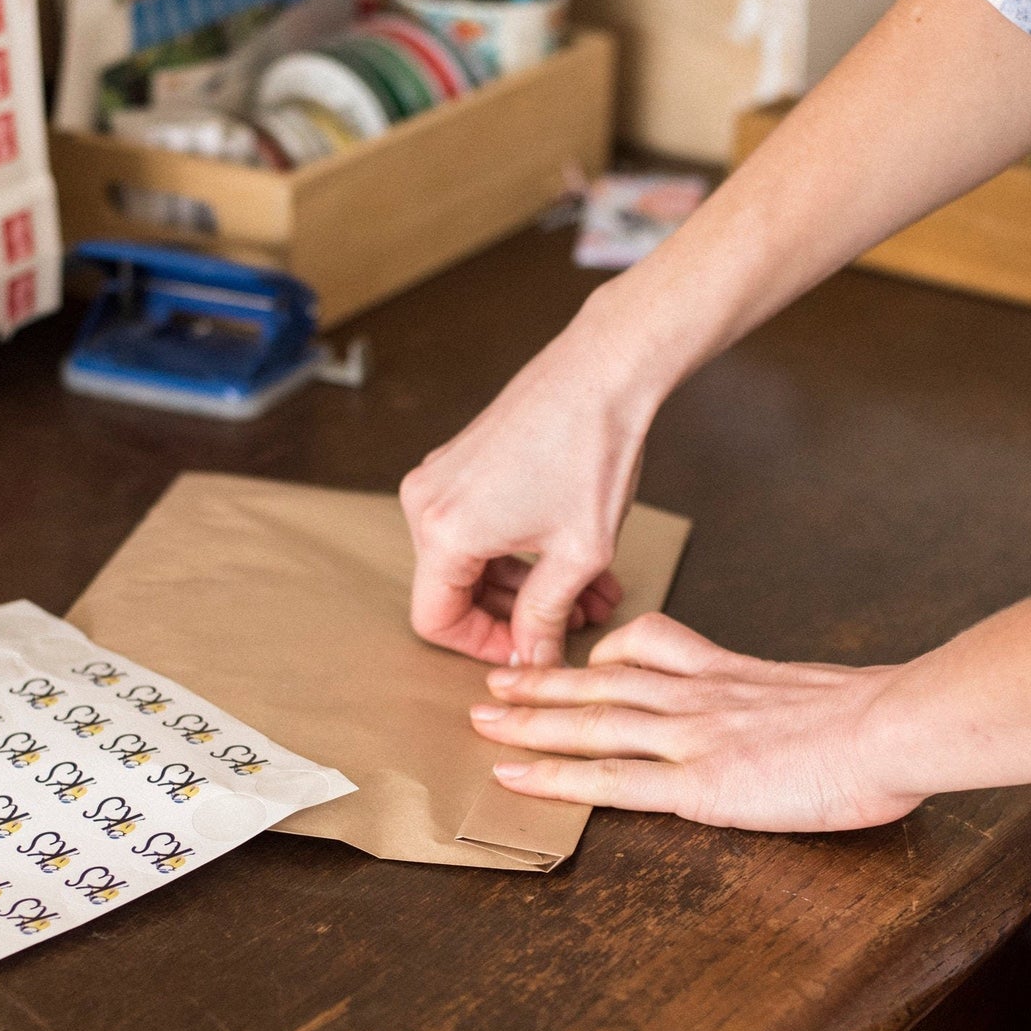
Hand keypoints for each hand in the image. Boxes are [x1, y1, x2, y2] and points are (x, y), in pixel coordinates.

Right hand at [400, 310, 658, 666]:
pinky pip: (479, 526)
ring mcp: (441, 477)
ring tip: (591, 596)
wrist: (604, 371)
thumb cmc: (591, 452)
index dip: (484, 647)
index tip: (530, 651)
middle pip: (454, 590)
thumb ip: (546, 616)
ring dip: (528, 585)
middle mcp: (426, 503)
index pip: (435, 621)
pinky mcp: (462, 461)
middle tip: (576, 624)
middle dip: (519, 615)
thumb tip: (533, 660)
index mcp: (443, 532)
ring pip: (472, 560)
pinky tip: (575, 559)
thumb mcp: (578, 554)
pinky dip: (520, 550)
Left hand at [470, 613, 926, 830]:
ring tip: (484, 720)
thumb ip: (785, 698)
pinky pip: (608, 779)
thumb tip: (785, 712)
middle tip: (495, 682)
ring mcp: (690, 736)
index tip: (571, 657)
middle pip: (601, 682)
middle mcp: (696, 695)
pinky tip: (516, 777)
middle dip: (542, 682)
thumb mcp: (824, 691)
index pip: (649, 647)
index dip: (600, 654)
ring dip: (530, 720)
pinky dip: (554, 776)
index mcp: (728, 671)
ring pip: (590, 722)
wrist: (894, 727)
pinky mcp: (695, 783)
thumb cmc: (877, 718)